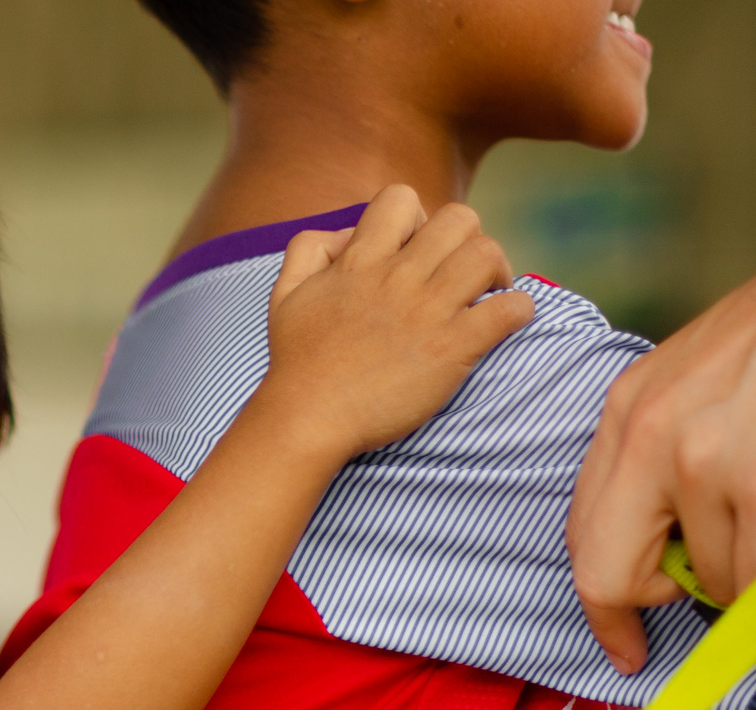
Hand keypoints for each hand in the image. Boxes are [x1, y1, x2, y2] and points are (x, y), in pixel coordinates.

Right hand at [258, 184, 535, 460]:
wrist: (308, 417)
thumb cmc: (297, 361)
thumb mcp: (284, 294)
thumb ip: (307, 250)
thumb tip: (345, 233)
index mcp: (360, 262)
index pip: (401, 199)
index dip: (417, 217)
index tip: (416, 249)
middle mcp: (397, 278)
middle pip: (459, 219)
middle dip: (467, 238)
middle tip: (462, 272)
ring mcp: (427, 312)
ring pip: (487, 254)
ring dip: (497, 270)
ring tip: (488, 293)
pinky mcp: (453, 348)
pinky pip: (508, 309)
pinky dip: (517, 310)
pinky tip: (505, 322)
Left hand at [567, 276, 755, 672]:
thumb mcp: (698, 384)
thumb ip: (664, 463)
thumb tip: (666, 554)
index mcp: (629, 411)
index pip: (585, 537)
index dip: (605, 608)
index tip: (625, 648)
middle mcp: (653, 436)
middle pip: (612, 576)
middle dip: (663, 599)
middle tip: (702, 596)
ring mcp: (709, 459)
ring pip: (714, 577)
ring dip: (742, 570)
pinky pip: (752, 573)